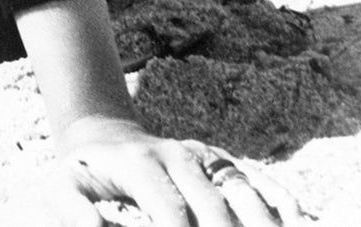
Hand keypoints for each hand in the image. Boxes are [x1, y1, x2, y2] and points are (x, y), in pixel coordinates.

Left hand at [39, 118, 309, 225]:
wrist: (103, 142)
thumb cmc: (84, 176)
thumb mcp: (62, 189)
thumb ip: (74, 213)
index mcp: (140, 164)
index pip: (172, 210)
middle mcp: (178, 156)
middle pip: (215, 207)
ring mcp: (204, 157)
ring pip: (243, 193)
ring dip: (262, 225)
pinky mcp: (221, 162)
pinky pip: (257, 181)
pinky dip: (280, 202)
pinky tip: (298, 221)